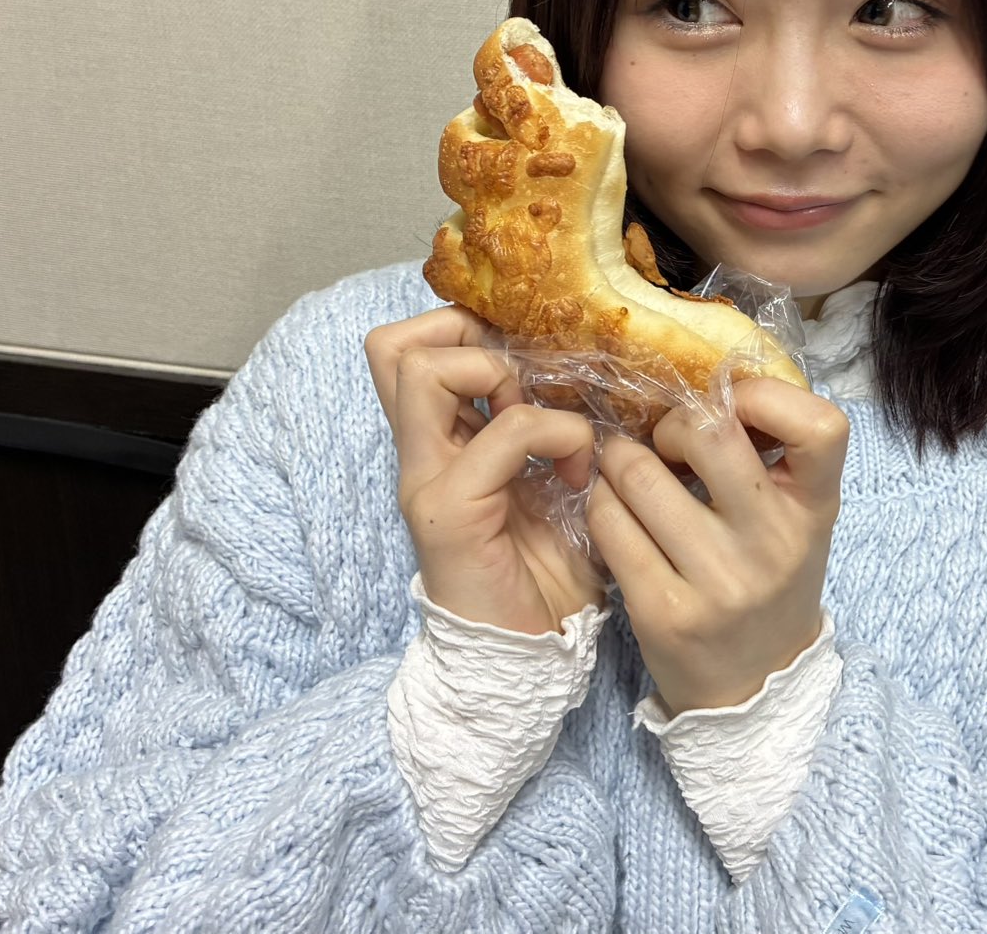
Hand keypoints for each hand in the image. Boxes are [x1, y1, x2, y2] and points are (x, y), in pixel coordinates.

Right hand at [364, 306, 606, 634]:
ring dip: (500, 375)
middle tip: (527, 378)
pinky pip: (507, 432)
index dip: (460, 326)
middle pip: (395, 346)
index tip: (525, 355)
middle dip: (468, 335)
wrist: (529, 660)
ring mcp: (427, 481)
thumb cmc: (546, 575)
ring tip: (545, 421)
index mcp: (440, 444)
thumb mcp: (550, 484)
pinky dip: (558, 434)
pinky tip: (580, 475)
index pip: (407, 350)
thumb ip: (546, 431)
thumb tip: (590, 370)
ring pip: (425, 371)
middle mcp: (420, 456)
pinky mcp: (452, 510)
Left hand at [585, 377, 847, 715]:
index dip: (768, 396)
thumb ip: (772, 454)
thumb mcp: (797, 517)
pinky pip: (609, 523)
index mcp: (815, 510)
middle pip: (710, 433)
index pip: (822, 426)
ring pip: (640, 475)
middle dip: (672, 422)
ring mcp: (718, 582)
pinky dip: (601, 501)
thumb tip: (710, 376)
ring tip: (628, 468)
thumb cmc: (770, 576)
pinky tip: (612, 507)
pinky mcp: (663, 611)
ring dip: (622, 459)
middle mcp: (773, 544)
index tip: (734, 406)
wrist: (753, 683)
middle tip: (667, 440)